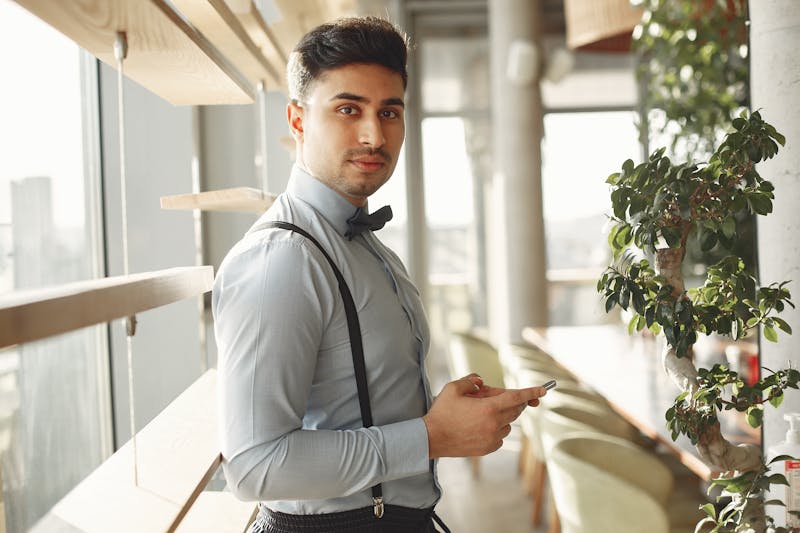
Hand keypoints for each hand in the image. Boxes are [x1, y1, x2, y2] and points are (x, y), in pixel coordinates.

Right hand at [422, 373, 546, 458]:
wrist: (431, 439)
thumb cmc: (441, 412)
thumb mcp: (453, 388)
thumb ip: (471, 381)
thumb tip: (482, 382)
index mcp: (488, 408)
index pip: (516, 397)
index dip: (531, 392)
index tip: (544, 390)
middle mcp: (494, 424)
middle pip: (515, 410)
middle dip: (512, 401)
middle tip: (494, 397)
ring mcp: (492, 438)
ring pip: (508, 423)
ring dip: (502, 416)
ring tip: (480, 413)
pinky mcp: (488, 448)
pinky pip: (501, 436)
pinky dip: (496, 428)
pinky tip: (479, 426)